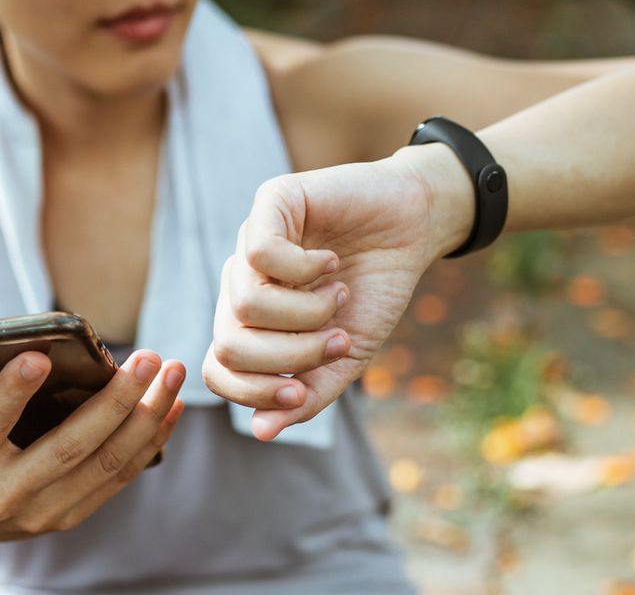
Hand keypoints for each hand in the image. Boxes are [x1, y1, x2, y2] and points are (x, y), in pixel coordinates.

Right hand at [0, 350, 184, 543]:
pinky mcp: (68, 516)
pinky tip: (170, 406)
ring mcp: (41, 512)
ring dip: (145, 418)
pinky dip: (149, 442)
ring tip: (169, 374)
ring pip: (104, 464)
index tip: (40, 355)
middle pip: (67, 448)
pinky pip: (117, 478)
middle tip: (146, 358)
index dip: (12, 392)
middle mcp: (4, 497)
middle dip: (112, 402)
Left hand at [204, 147, 472, 440]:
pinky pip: (260, 254)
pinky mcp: (270, 203)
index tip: (302, 390)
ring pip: (245, 304)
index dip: (254, 391)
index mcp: (251, 322)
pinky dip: (305, 270)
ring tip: (338, 295)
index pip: (218, 369)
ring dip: (306, 313)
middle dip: (291, 355)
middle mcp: (241, 282)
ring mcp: (250, 242)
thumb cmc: (375, 291)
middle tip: (336, 338)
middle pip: (229, 343)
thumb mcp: (346, 356)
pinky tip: (331, 262)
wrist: (415, 228)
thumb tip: (261, 431)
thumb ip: (309, 395)